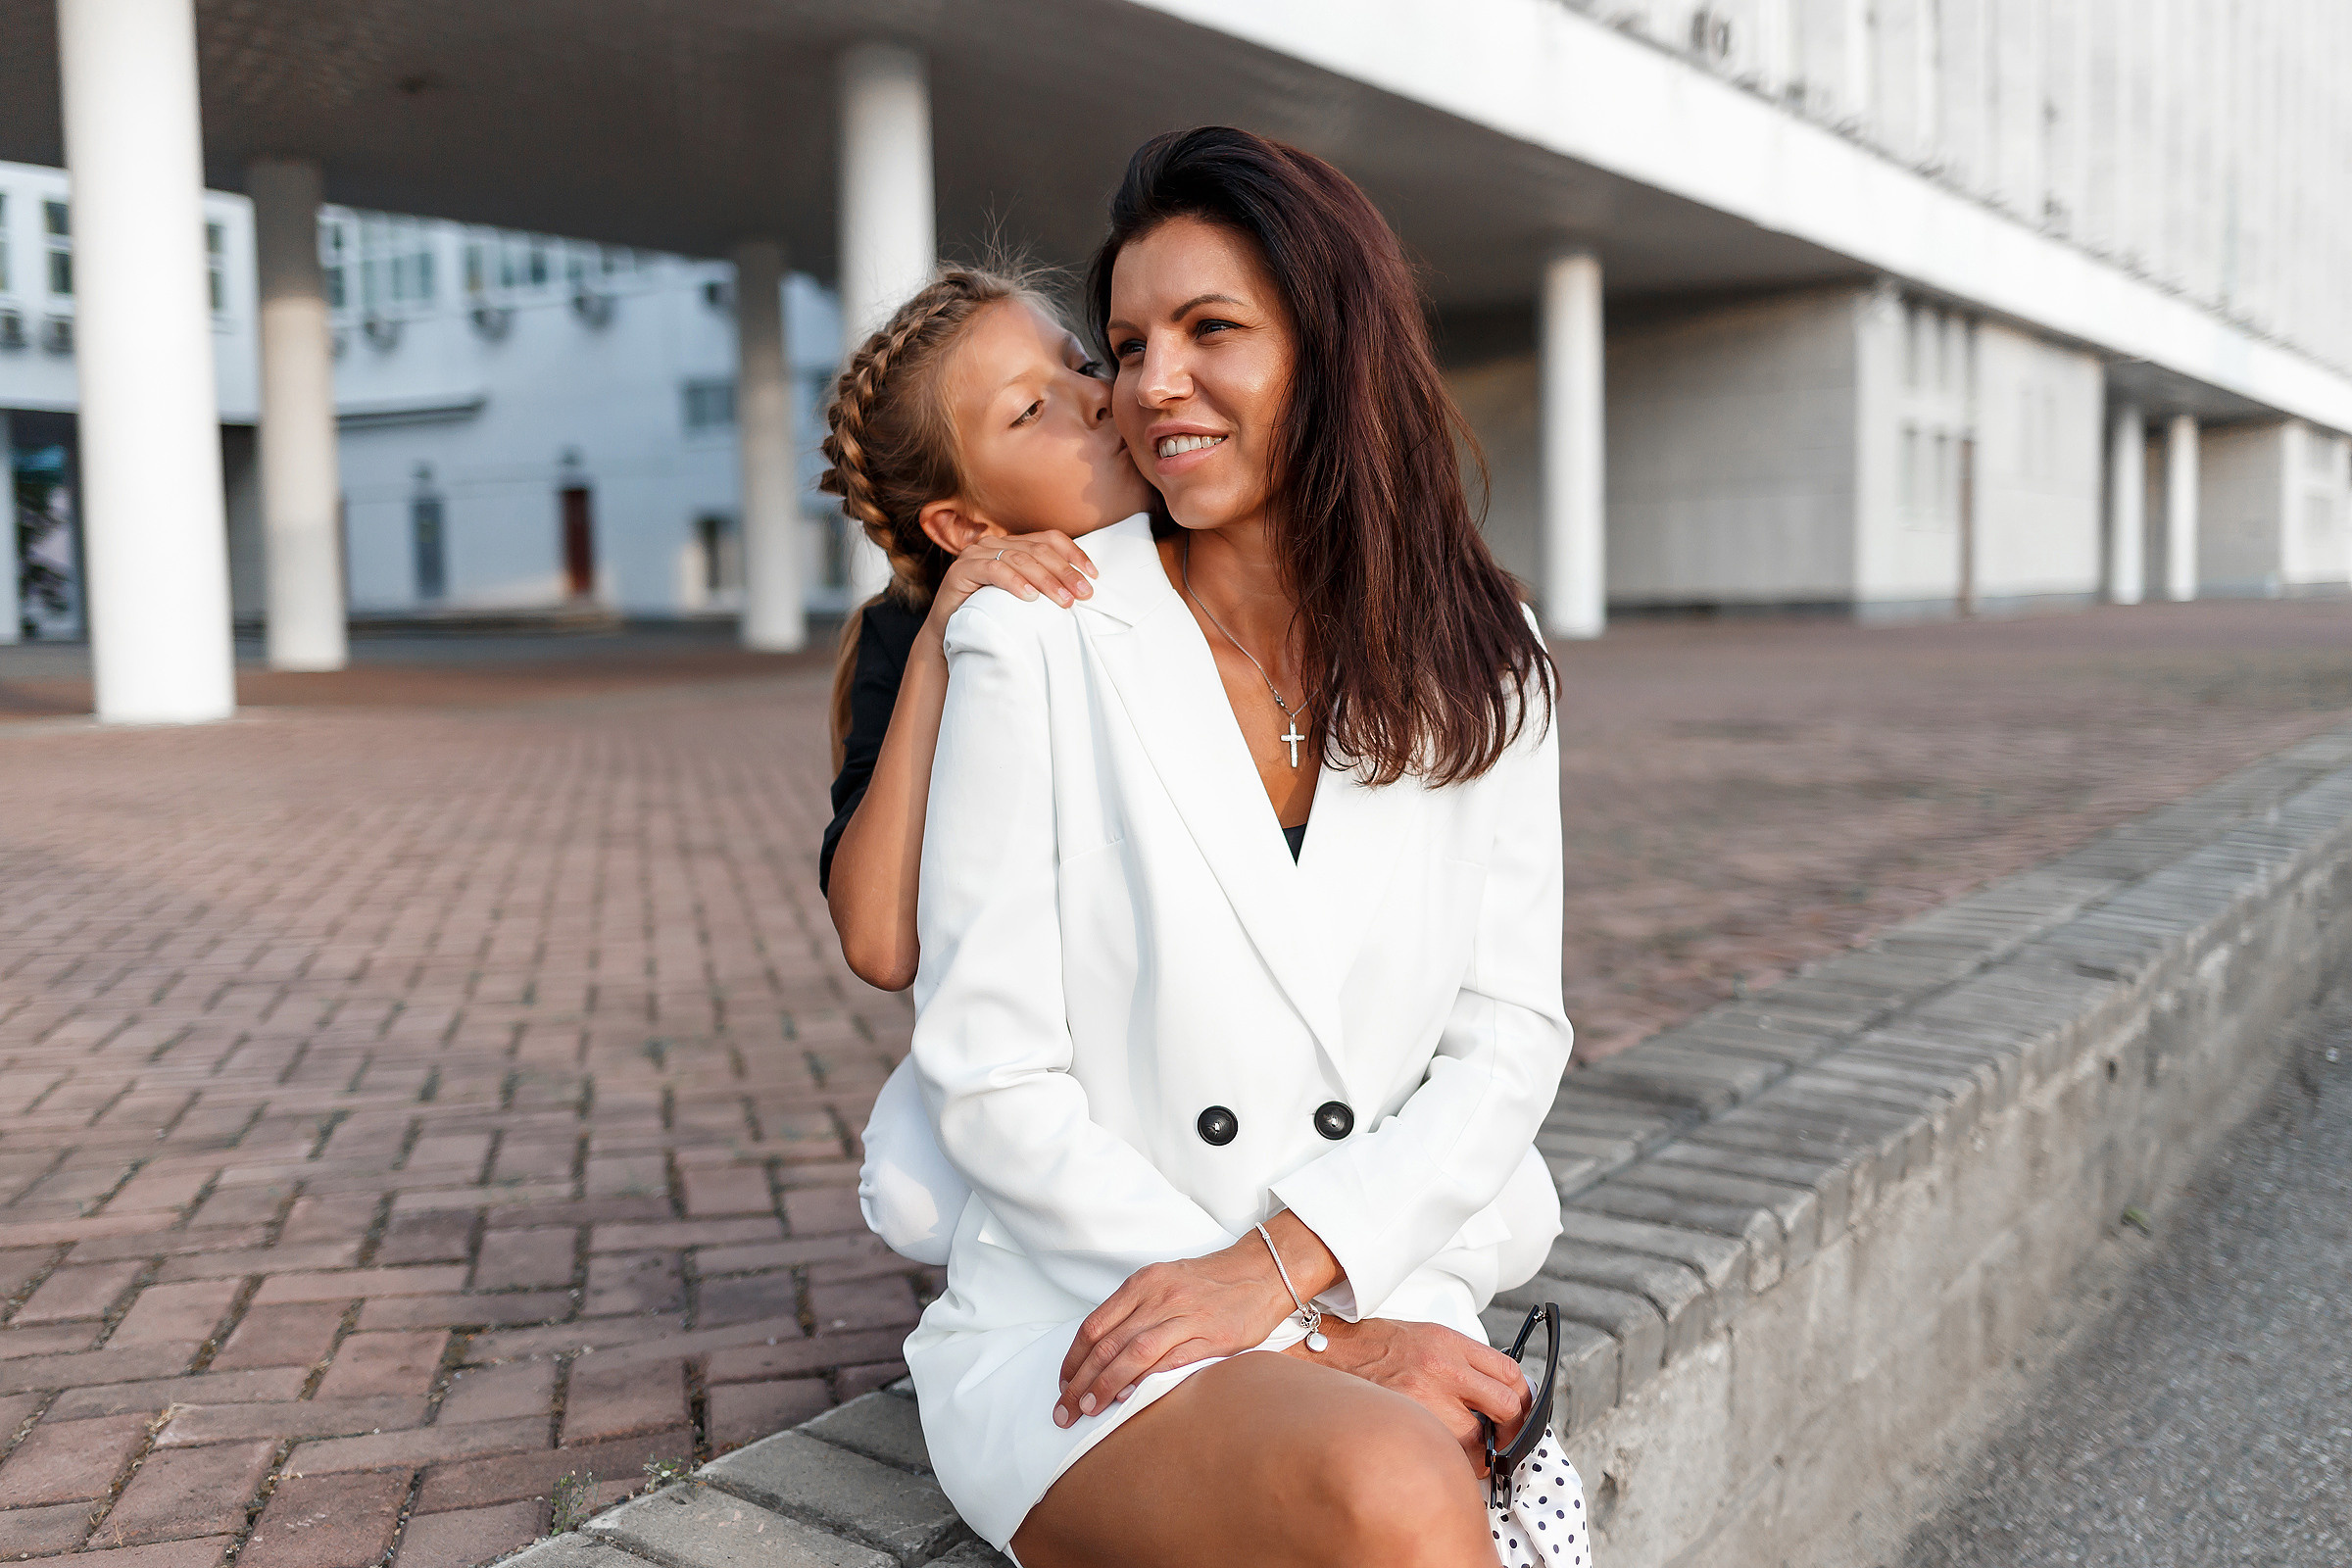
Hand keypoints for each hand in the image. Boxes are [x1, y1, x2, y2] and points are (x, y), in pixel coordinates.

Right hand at [930, 530, 1096, 624]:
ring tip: (1064, 600)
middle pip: (1038, 550)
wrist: (949, 635)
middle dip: (1065, 572)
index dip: (1074, 553)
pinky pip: (992, 570)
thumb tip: (1082, 590)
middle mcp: (994, 543)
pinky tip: (1029, 597)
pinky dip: (1013, 582)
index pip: (1049, 539)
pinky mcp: (961, 571)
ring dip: (1045, 580)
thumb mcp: (1023, 597)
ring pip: (1019, 559)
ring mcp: (976, 555)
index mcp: (1012, 544)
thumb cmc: (990, 616)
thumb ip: (1044, 586)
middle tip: (1084, 594)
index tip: (1094, 576)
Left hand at [1052, 1239, 1296, 1427]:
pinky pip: (1171, 1362)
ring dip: (1106, 1385)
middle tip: (1065, 1410)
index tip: (1063, 1384)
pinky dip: (1146, 1381)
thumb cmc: (1210, 1283)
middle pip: (1107, 1344)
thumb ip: (1135, 1312)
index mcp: (1143, 1283)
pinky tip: (1130, 1399)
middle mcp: (1160, 1297)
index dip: (1073, 1359)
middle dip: (1080, 1382)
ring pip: (1133, 1354)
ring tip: (1089, 1410)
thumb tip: (1103, 1353)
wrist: (1262, 1272)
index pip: (1094, 1325)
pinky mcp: (1212, 1337)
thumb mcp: (1164, 1284)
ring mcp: (1186, 1316)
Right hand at [1290, 1317, 1530, 1468]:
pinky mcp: (1406, 1425)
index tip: (1521, 1410)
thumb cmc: (1374, 1348)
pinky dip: (1451, 1463)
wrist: (1327, 1355)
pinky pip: (1444, 1456)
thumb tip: (1496, 1393)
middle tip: (1504, 1439)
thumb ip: (1461, 1362)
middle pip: (1505, 1407)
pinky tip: (1444, 1458)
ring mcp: (1423, 1401)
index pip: (1509, 1372)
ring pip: (1476, 1442)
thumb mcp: (1425, 1337)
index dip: (1523, 1397)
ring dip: (1480, 1453)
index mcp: (1448, 1343)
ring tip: (1471, 1453)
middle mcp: (1440, 1369)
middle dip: (1511, 1429)